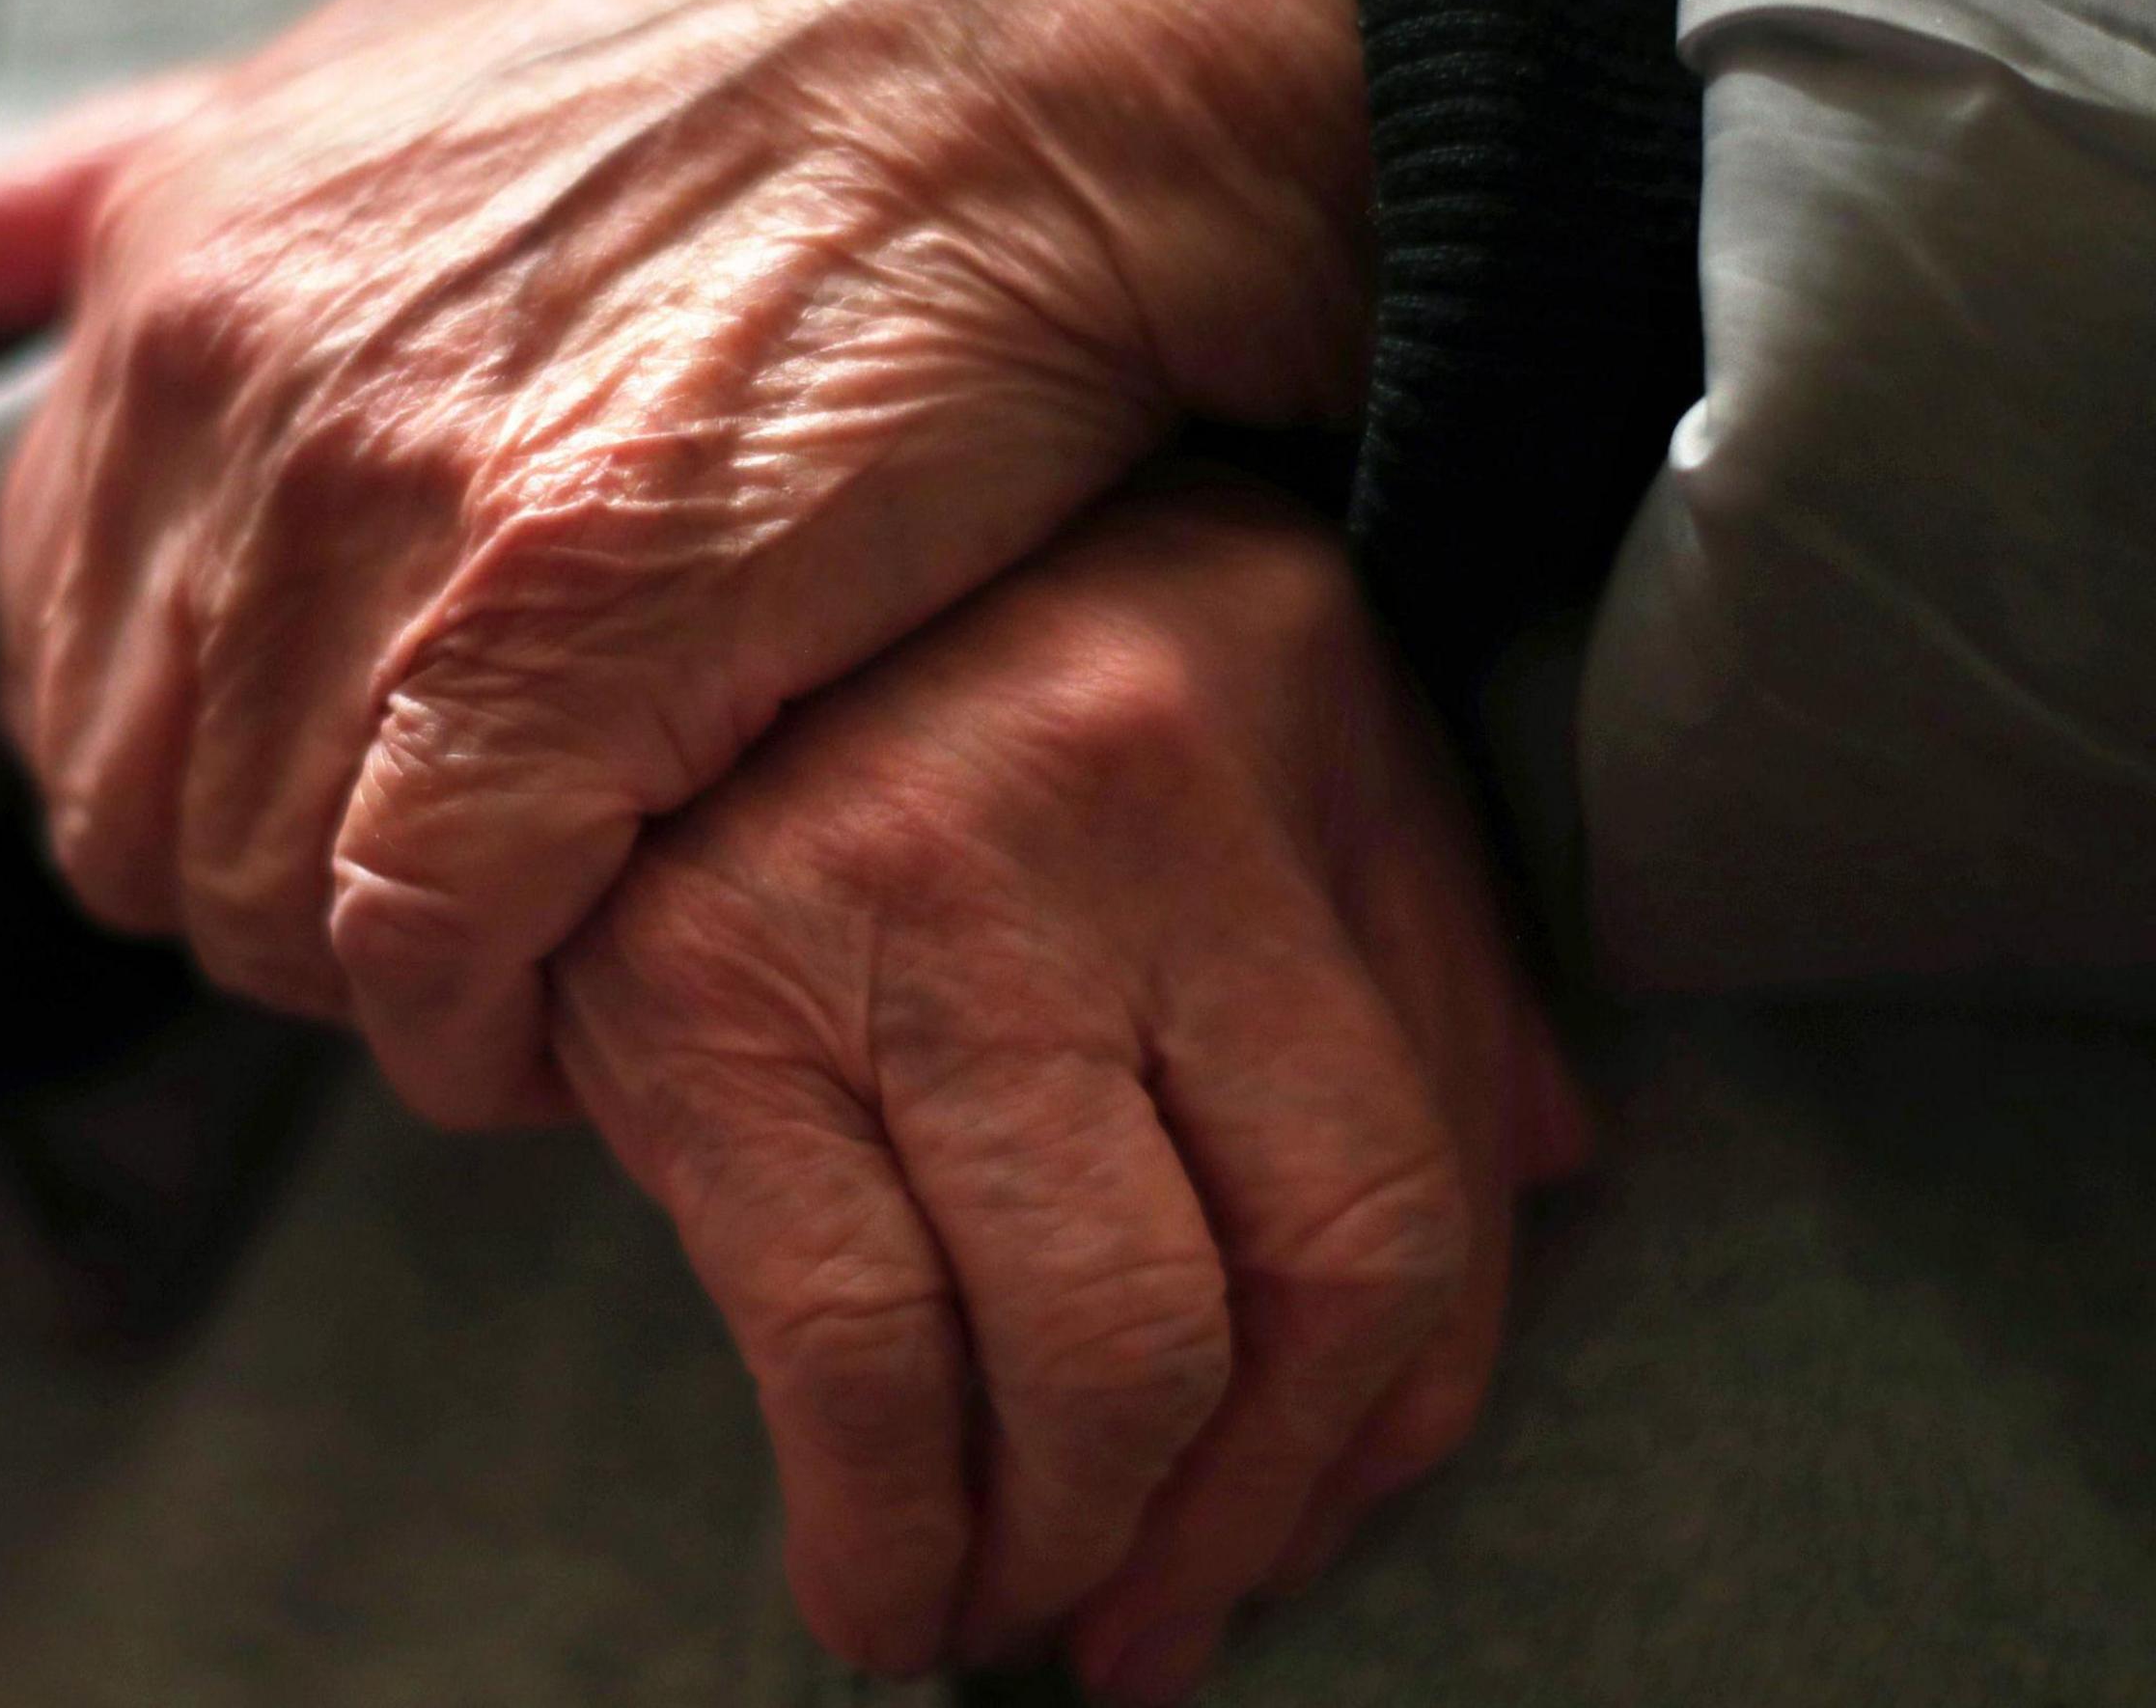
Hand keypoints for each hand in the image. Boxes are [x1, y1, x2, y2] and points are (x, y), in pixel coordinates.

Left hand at [0, 0, 1368, 1126]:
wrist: (1064, 45)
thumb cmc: (772, 52)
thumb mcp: (403, 49)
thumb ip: (143, 166)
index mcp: (180, 270)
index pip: (51, 653)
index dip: (195, 769)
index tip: (347, 810)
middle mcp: (238, 383)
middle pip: (135, 814)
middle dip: (280, 903)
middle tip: (464, 910)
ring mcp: (392, 501)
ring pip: (264, 902)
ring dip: (400, 981)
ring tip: (548, 954)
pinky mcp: (573, 622)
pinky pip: (427, 935)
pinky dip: (487, 1026)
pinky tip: (584, 1012)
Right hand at [546, 479, 1586, 1702]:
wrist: (614, 554)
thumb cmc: (965, 648)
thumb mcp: (1244, 704)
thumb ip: (1411, 933)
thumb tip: (1542, 1188)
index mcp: (1285, 686)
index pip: (1405, 1168)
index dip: (1377, 1429)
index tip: (1311, 1528)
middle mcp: (1114, 771)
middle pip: (1257, 1288)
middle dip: (1220, 1528)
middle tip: (1157, 1615)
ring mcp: (899, 876)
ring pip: (1079, 1347)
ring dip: (1062, 1552)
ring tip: (1018, 1600)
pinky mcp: (695, 978)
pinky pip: (845, 1344)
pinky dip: (881, 1531)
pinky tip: (880, 1582)